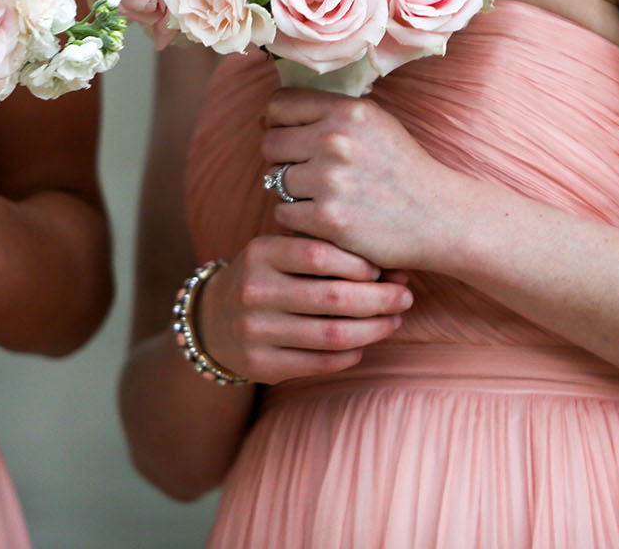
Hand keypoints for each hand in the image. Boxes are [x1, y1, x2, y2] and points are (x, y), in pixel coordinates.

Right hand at [196, 235, 412, 385]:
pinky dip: (350, 354)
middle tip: (405, 297)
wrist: (213, 321)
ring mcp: (255, 331)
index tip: (384, 268)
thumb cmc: (267, 278)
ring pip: (332, 335)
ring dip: (373, 329)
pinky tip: (362, 344)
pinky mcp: (261, 364)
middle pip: (333, 297)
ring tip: (393, 321)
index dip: (361, 262)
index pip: (321, 254)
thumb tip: (398, 269)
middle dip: (379, 299)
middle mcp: (254, 290)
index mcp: (261, 253)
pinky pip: (320, 362)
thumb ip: (330, 255)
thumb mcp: (283, 254)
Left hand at [260, 89, 464, 269]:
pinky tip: (325, 217)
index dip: (279, 122)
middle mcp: (336, 141)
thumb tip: (265, 118)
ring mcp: (330, 181)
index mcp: (348, 112)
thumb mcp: (374, 123)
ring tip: (322, 195)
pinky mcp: (327, 219)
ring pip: (274, 180)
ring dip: (291, 191)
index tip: (294, 137)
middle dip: (283, 158)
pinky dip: (298, 218)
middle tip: (309, 172)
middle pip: (270, 143)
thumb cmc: (403, 169)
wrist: (439, 217)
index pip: (278, 104)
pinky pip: (283, 213)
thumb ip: (327, 115)